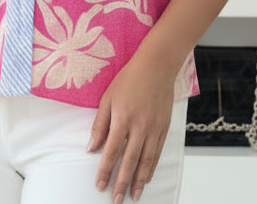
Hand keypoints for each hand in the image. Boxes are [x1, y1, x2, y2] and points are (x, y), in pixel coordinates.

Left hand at [87, 52, 175, 202]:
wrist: (157, 66)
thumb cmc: (129, 78)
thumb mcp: (108, 97)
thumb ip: (100, 124)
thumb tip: (91, 146)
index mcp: (122, 118)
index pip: (111, 151)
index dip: (105, 171)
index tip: (100, 186)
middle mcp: (139, 126)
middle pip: (129, 161)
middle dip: (122, 183)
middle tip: (117, 200)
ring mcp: (154, 128)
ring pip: (146, 161)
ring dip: (139, 181)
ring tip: (134, 196)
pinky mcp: (164, 127)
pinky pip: (157, 152)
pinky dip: (152, 167)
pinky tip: (146, 177)